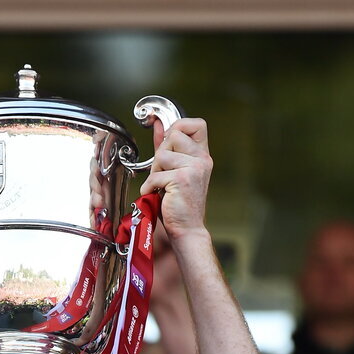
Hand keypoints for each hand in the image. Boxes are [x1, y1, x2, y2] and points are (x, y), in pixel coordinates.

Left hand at [140, 118, 212, 242]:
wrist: (187, 229)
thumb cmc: (180, 203)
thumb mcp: (174, 169)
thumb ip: (167, 146)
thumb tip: (158, 125)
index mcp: (202, 156)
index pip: (196, 124)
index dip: (180, 127)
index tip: (170, 142)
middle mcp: (202, 160)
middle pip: (173, 134)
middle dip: (161, 153)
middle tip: (164, 172)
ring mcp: (194, 168)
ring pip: (162, 154)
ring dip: (155, 170)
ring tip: (162, 185)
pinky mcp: (182, 179)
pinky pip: (156, 174)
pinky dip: (150, 186)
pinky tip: (156, 194)